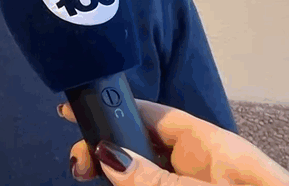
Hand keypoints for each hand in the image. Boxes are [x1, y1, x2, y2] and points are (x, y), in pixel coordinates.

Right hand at [58, 99, 288, 185]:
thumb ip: (154, 178)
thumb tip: (111, 156)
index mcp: (211, 143)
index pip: (152, 113)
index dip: (115, 110)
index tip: (78, 111)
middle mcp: (205, 162)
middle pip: (144, 145)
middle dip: (108, 149)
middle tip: (78, 165)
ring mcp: (202, 181)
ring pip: (147, 172)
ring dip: (118, 173)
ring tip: (87, 177)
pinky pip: (159, 185)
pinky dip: (135, 185)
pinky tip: (115, 185)